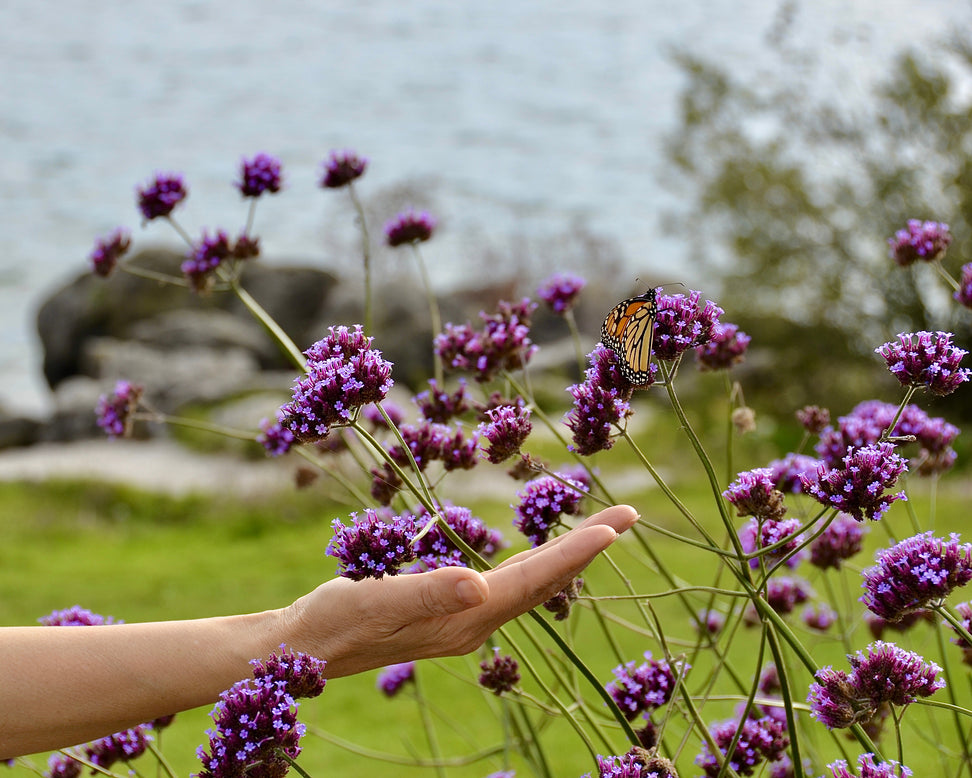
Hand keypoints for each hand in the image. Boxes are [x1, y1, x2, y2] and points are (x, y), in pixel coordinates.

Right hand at [280, 504, 638, 676]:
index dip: (573, 553)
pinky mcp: (448, 615)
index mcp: (462, 620)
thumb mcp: (374, 601)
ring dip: (566, 557)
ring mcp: (462, 622)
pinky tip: (537, 557)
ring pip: (529, 586)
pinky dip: (534, 566)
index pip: (531, 582)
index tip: (614, 526)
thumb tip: (479, 584)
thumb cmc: (332, 622)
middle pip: (543, 583)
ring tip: (600, 531)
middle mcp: (472, 624)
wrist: (304, 649)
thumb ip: (426, 592)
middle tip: (628, 515)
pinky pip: (508, 587)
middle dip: (587, 549)